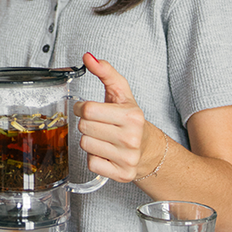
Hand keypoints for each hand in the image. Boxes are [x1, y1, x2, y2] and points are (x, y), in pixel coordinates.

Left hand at [73, 52, 157, 182]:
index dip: (82, 108)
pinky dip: (95, 158)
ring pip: (85, 146)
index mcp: (131, 116)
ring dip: (90, 141)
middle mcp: (131, 138)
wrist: (149, 149)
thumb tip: (88, 57)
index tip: (87, 109)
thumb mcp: (121, 93)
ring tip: (103, 138)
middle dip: (87, 124)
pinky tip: (106, 152)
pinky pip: (91, 164)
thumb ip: (105, 72)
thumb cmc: (130, 119)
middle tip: (98, 124)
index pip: (87, 110)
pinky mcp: (121, 174)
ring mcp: (127, 158)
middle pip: (84, 128)